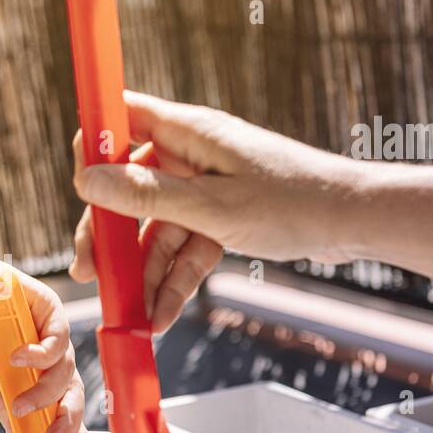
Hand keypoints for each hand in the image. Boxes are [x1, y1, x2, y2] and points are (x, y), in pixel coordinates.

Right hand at [0, 257, 95, 432]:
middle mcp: (49, 353)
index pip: (63, 402)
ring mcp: (51, 331)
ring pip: (67, 370)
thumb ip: (7, 408)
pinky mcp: (51, 309)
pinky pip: (60, 339)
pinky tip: (19, 359)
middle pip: (73, 390)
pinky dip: (42, 356)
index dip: (75, 428)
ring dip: (45, 393)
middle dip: (68, 419)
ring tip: (20, 402)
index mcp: (36, 371)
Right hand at [71, 92, 368, 321]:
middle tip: (89, 272)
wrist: (356, 223)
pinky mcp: (223, 216)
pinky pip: (186, 247)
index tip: (76, 182)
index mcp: (188, 132)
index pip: (122, 117)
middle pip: (130, 188)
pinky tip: (161, 314)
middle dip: (111, 235)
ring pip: (157, 228)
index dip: (93, 143)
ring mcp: (207, 188)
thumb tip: (87, 180)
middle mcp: (192, 155)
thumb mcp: (210, 207)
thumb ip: (146, 195)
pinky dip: (174, 278)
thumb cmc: (293, 202)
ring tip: (132, 314)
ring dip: (144, 271)